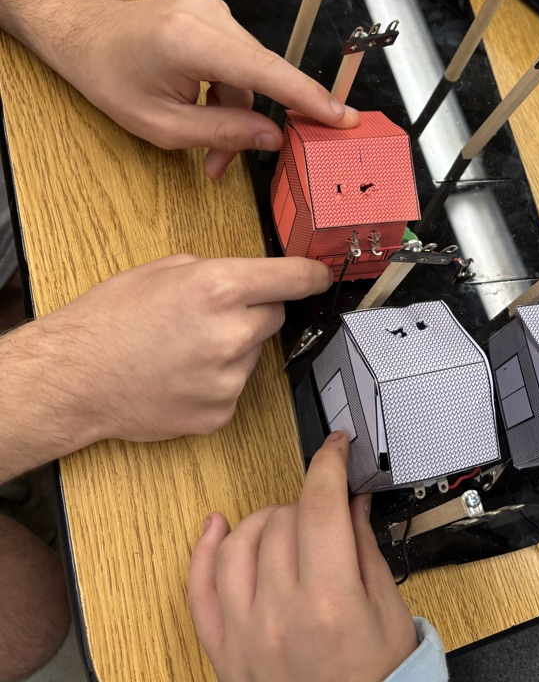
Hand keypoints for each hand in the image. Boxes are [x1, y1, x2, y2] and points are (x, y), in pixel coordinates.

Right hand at [1, 254, 331, 476]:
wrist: (74, 378)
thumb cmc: (109, 319)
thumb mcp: (164, 270)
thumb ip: (218, 270)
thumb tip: (254, 277)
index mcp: (219, 287)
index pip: (294, 278)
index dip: (312, 275)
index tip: (321, 277)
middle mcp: (232, 333)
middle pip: (276, 315)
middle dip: (253, 311)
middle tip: (210, 314)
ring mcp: (229, 378)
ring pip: (255, 352)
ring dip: (234, 346)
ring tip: (185, 347)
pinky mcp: (220, 411)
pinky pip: (237, 385)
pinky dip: (218, 379)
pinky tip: (182, 373)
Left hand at [65, 0, 358, 178]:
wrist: (85, 31)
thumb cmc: (110, 75)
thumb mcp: (161, 125)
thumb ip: (222, 132)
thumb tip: (271, 136)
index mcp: (189, 41)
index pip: (265, 72)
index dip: (307, 97)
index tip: (341, 116)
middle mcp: (207, 15)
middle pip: (259, 77)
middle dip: (251, 123)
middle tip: (225, 163)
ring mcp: (212, 8)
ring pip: (250, 73)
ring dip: (237, 111)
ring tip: (208, 147)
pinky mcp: (213, 12)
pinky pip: (239, 61)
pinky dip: (229, 91)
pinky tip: (206, 111)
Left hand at [189, 432, 417, 681]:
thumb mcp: (389, 613)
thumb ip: (364, 548)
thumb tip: (350, 500)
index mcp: (330, 602)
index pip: (320, 505)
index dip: (327, 463)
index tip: (334, 448)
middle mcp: (281, 613)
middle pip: (281, 518)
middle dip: (307, 504)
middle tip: (326, 518)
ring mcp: (244, 631)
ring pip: (238, 540)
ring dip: (264, 521)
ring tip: (287, 531)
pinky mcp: (220, 648)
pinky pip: (198, 585)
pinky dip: (204, 549)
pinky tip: (217, 527)